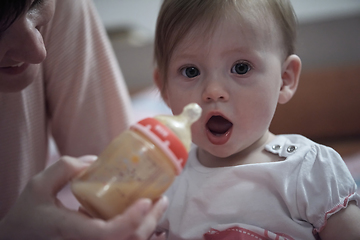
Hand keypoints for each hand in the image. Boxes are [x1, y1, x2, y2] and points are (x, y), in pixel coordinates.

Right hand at [0, 156, 167, 239]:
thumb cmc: (28, 215)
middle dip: (150, 221)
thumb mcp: (38, 186)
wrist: (19, 239)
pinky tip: (144, 216)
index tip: (146, 200)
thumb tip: (96, 160)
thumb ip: (63, 169)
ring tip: (157, 204)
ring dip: (148, 226)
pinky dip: (138, 230)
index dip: (131, 220)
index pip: (108, 233)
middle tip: (161, 198)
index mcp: (71, 231)